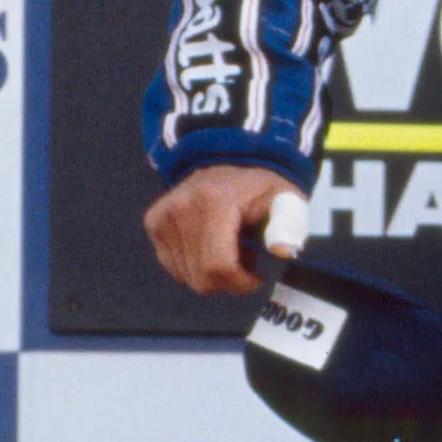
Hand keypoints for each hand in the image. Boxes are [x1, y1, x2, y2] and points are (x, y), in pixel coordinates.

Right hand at [143, 165, 299, 295]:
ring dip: (212, 273)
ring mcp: (162, 217)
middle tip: (247, 260)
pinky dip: (195, 266)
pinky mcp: (153, 223)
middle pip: (200, 277)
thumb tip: (283, 252)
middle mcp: (181, 209)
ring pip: (186, 277)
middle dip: (228, 280)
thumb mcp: (286, 198)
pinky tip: (211, 245)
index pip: (218, 266)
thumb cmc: (262, 186)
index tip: (257, 276)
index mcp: (214, 202)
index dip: (240, 282)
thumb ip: (288, 223)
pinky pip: (173, 267)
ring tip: (230, 249)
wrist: (231, 159)